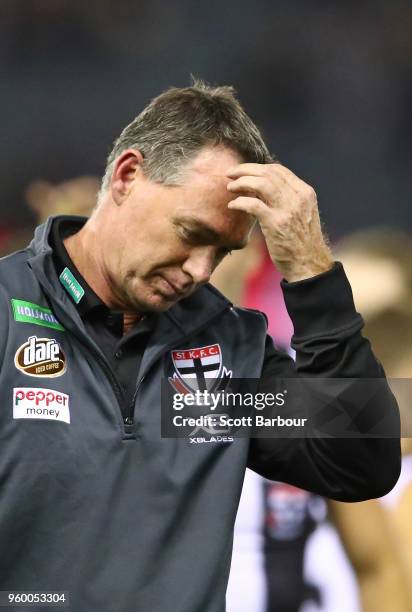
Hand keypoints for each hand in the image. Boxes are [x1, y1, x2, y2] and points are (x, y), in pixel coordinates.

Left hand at [226, 163, 332, 281]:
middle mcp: (298, 197)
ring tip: (230, 187)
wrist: (309, 266)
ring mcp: (288, 210)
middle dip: (245, 170)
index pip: (278, 170)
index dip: (257, 167)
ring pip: (261, 183)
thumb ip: (285, 199)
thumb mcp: (299, 214)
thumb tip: (259, 187)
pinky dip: (239, 202)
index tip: (243, 171)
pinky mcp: (276, 224)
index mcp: (305, 192)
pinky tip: (233, 205)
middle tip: (230, 174)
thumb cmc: (301, 243)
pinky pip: (253, 204)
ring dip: (241, 182)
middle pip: (268, 172)